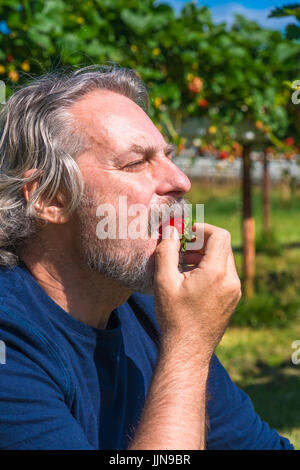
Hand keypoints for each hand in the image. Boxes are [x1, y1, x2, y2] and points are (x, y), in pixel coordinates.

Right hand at [153, 223, 241, 356]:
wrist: (187, 350)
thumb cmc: (174, 317)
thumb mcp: (164, 280)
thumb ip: (167, 250)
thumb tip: (171, 229)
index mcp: (217, 272)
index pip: (219, 235)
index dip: (202, 229)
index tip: (185, 234)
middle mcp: (231, 280)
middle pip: (222, 247)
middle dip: (201, 243)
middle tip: (180, 249)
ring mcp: (234, 292)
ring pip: (223, 261)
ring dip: (204, 256)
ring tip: (182, 265)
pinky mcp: (232, 300)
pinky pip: (224, 275)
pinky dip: (209, 270)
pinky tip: (190, 280)